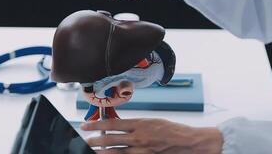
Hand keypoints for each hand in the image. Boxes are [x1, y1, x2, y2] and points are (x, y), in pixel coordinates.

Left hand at [81, 118, 223, 153]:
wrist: (188, 142)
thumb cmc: (172, 130)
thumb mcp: (152, 121)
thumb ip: (134, 125)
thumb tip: (118, 127)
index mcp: (140, 124)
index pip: (112, 124)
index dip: (96, 125)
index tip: (85, 126)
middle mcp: (138, 138)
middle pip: (109, 140)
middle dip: (93, 141)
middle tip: (82, 141)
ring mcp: (141, 151)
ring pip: (114, 153)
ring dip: (100, 152)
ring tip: (89, 151)